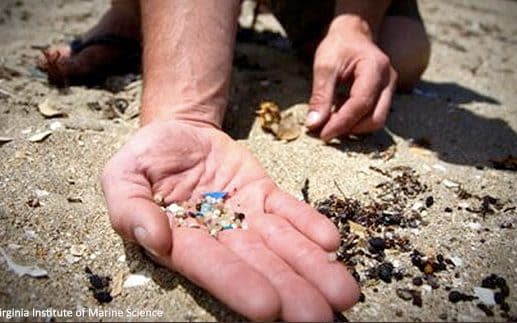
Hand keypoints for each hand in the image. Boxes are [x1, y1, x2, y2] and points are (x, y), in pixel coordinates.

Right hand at [101, 120, 359, 320]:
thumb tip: (154, 238)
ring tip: (342, 292)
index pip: (210, 266)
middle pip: (257, 266)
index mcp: (180, 239)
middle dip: (289, 291)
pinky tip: (331, 242)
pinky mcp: (264, 194)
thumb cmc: (146, 157)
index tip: (268, 308)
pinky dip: (309, 225)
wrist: (179, 131)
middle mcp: (219, 235)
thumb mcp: (123, 175)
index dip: (237, 285)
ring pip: (282, 245)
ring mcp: (245, 215)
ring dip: (311, 268)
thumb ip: (130, 208)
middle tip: (320, 318)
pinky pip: (290, 211)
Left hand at [306, 16, 397, 140]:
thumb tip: (314, 125)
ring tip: (330, 120)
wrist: (353, 34)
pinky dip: (355, 120)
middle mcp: (388, 80)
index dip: (342, 123)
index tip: (323, 134)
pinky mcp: (384, 96)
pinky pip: (373, 115)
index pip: (361, 104)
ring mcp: (389, 89)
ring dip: (353, 126)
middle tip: (324, 130)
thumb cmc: (338, 46)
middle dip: (350, 128)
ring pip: (376, 120)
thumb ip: (320, 96)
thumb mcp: (324, 66)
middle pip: (375, 118)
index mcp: (375, 68)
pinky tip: (338, 113)